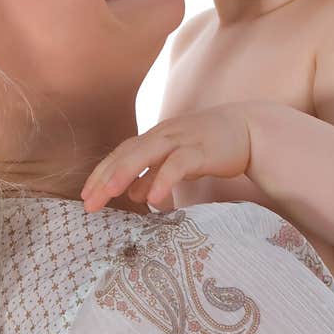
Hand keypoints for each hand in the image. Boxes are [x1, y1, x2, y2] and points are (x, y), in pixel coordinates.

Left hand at [80, 102, 252, 212]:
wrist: (248, 129)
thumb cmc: (209, 146)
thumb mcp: (177, 161)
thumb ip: (155, 175)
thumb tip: (133, 195)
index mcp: (154, 138)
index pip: (120, 154)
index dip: (101, 174)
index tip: (86, 197)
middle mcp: (163, 135)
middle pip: (126, 154)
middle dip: (105, 178)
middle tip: (89, 204)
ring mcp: (182, 139)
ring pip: (146, 153)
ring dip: (125, 172)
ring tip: (109, 194)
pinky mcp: (202, 149)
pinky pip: (178, 164)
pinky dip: (163, 179)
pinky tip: (154, 200)